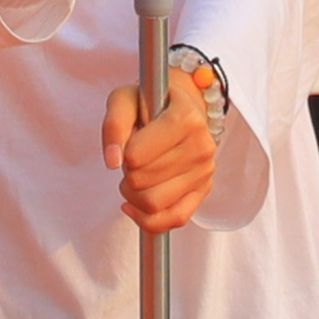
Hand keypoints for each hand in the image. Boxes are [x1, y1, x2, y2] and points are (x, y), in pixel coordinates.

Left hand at [101, 69, 217, 233]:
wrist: (182, 107)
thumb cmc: (149, 103)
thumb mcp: (124, 99)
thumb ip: (114, 124)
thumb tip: (112, 161)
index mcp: (185, 118)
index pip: (136, 156)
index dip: (123, 154)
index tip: (129, 143)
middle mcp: (202, 145)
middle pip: (143, 181)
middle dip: (126, 174)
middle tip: (131, 160)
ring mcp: (205, 171)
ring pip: (154, 204)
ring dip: (132, 196)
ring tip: (135, 177)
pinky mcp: (203, 190)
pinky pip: (174, 219)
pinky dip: (147, 219)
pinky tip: (134, 205)